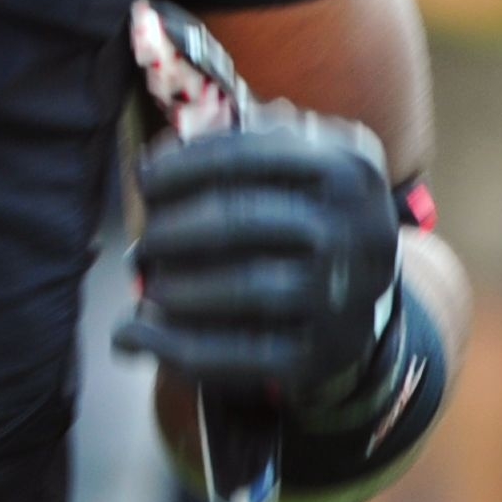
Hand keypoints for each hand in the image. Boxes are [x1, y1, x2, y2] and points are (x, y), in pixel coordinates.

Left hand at [116, 105, 405, 425]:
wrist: (366, 285)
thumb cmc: (307, 209)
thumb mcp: (297, 161)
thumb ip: (233, 148)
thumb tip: (151, 164)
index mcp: (346, 169)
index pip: (246, 156)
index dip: (182, 167)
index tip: (143, 180)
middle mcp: (357, 231)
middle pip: (241, 221)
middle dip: (172, 231)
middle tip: (141, 245)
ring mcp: (345, 296)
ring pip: (245, 288)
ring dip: (175, 288)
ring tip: (146, 285)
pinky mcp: (325, 353)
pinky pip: (242, 354)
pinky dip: (177, 345)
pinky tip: (135, 335)